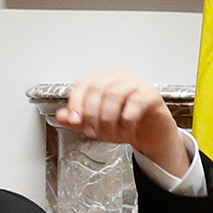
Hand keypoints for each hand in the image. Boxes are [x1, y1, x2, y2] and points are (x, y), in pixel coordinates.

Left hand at [55, 68, 189, 176]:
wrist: (151, 132)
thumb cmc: (124, 123)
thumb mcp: (96, 123)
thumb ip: (78, 119)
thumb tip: (62, 116)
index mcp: (103, 79)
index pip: (83, 84)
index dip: (76, 103)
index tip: (75, 121)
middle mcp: (118, 76)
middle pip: (97, 89)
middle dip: (93, 115)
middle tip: (94, 132)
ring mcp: (136, 82)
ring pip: (114, 95)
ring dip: (109, 120)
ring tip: (111, 135)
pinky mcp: (150, 93)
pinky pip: (135, 104)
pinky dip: (127, 122)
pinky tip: (127, 131)